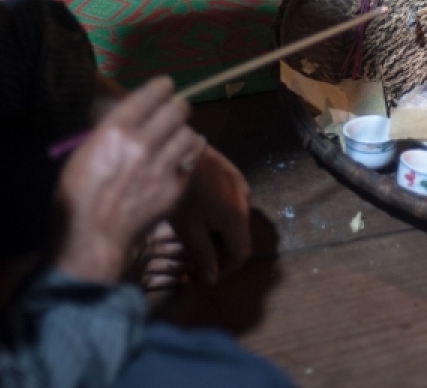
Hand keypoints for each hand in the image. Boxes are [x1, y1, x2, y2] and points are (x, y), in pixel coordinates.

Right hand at [53, 76, 204, 282]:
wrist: (93, 239)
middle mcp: (142, 143)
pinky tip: (178, 163)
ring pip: (190, 134)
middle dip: (178, 107)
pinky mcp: (176, 187)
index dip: (162, 87)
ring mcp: (163, 166)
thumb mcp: (83, 154)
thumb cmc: (78, 197)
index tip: (166, 86)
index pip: (151, 95)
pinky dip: (185, 160)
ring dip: (184, 133)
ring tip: (178, 137)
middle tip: (176, 110)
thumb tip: (128, 114)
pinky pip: (190, 163)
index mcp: (114, 131)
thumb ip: (108, 131)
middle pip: (177, 110)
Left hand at [169, 146, 251, 284]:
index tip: (200, 274)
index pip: (241, 255)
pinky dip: (218, 215)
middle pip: (238, 237)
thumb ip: (203, 256)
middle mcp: (246, 201)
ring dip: (217, 233)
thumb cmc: (182, 192)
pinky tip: (197, 211)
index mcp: (238, 218)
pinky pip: (231, 202)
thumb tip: (213, 280)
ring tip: (193, 234)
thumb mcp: (188, 230)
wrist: (179, 146)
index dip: (224, 270)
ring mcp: (240, 183)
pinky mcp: (231, 172)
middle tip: (192, 257)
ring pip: (234, 219)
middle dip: (218, 252)